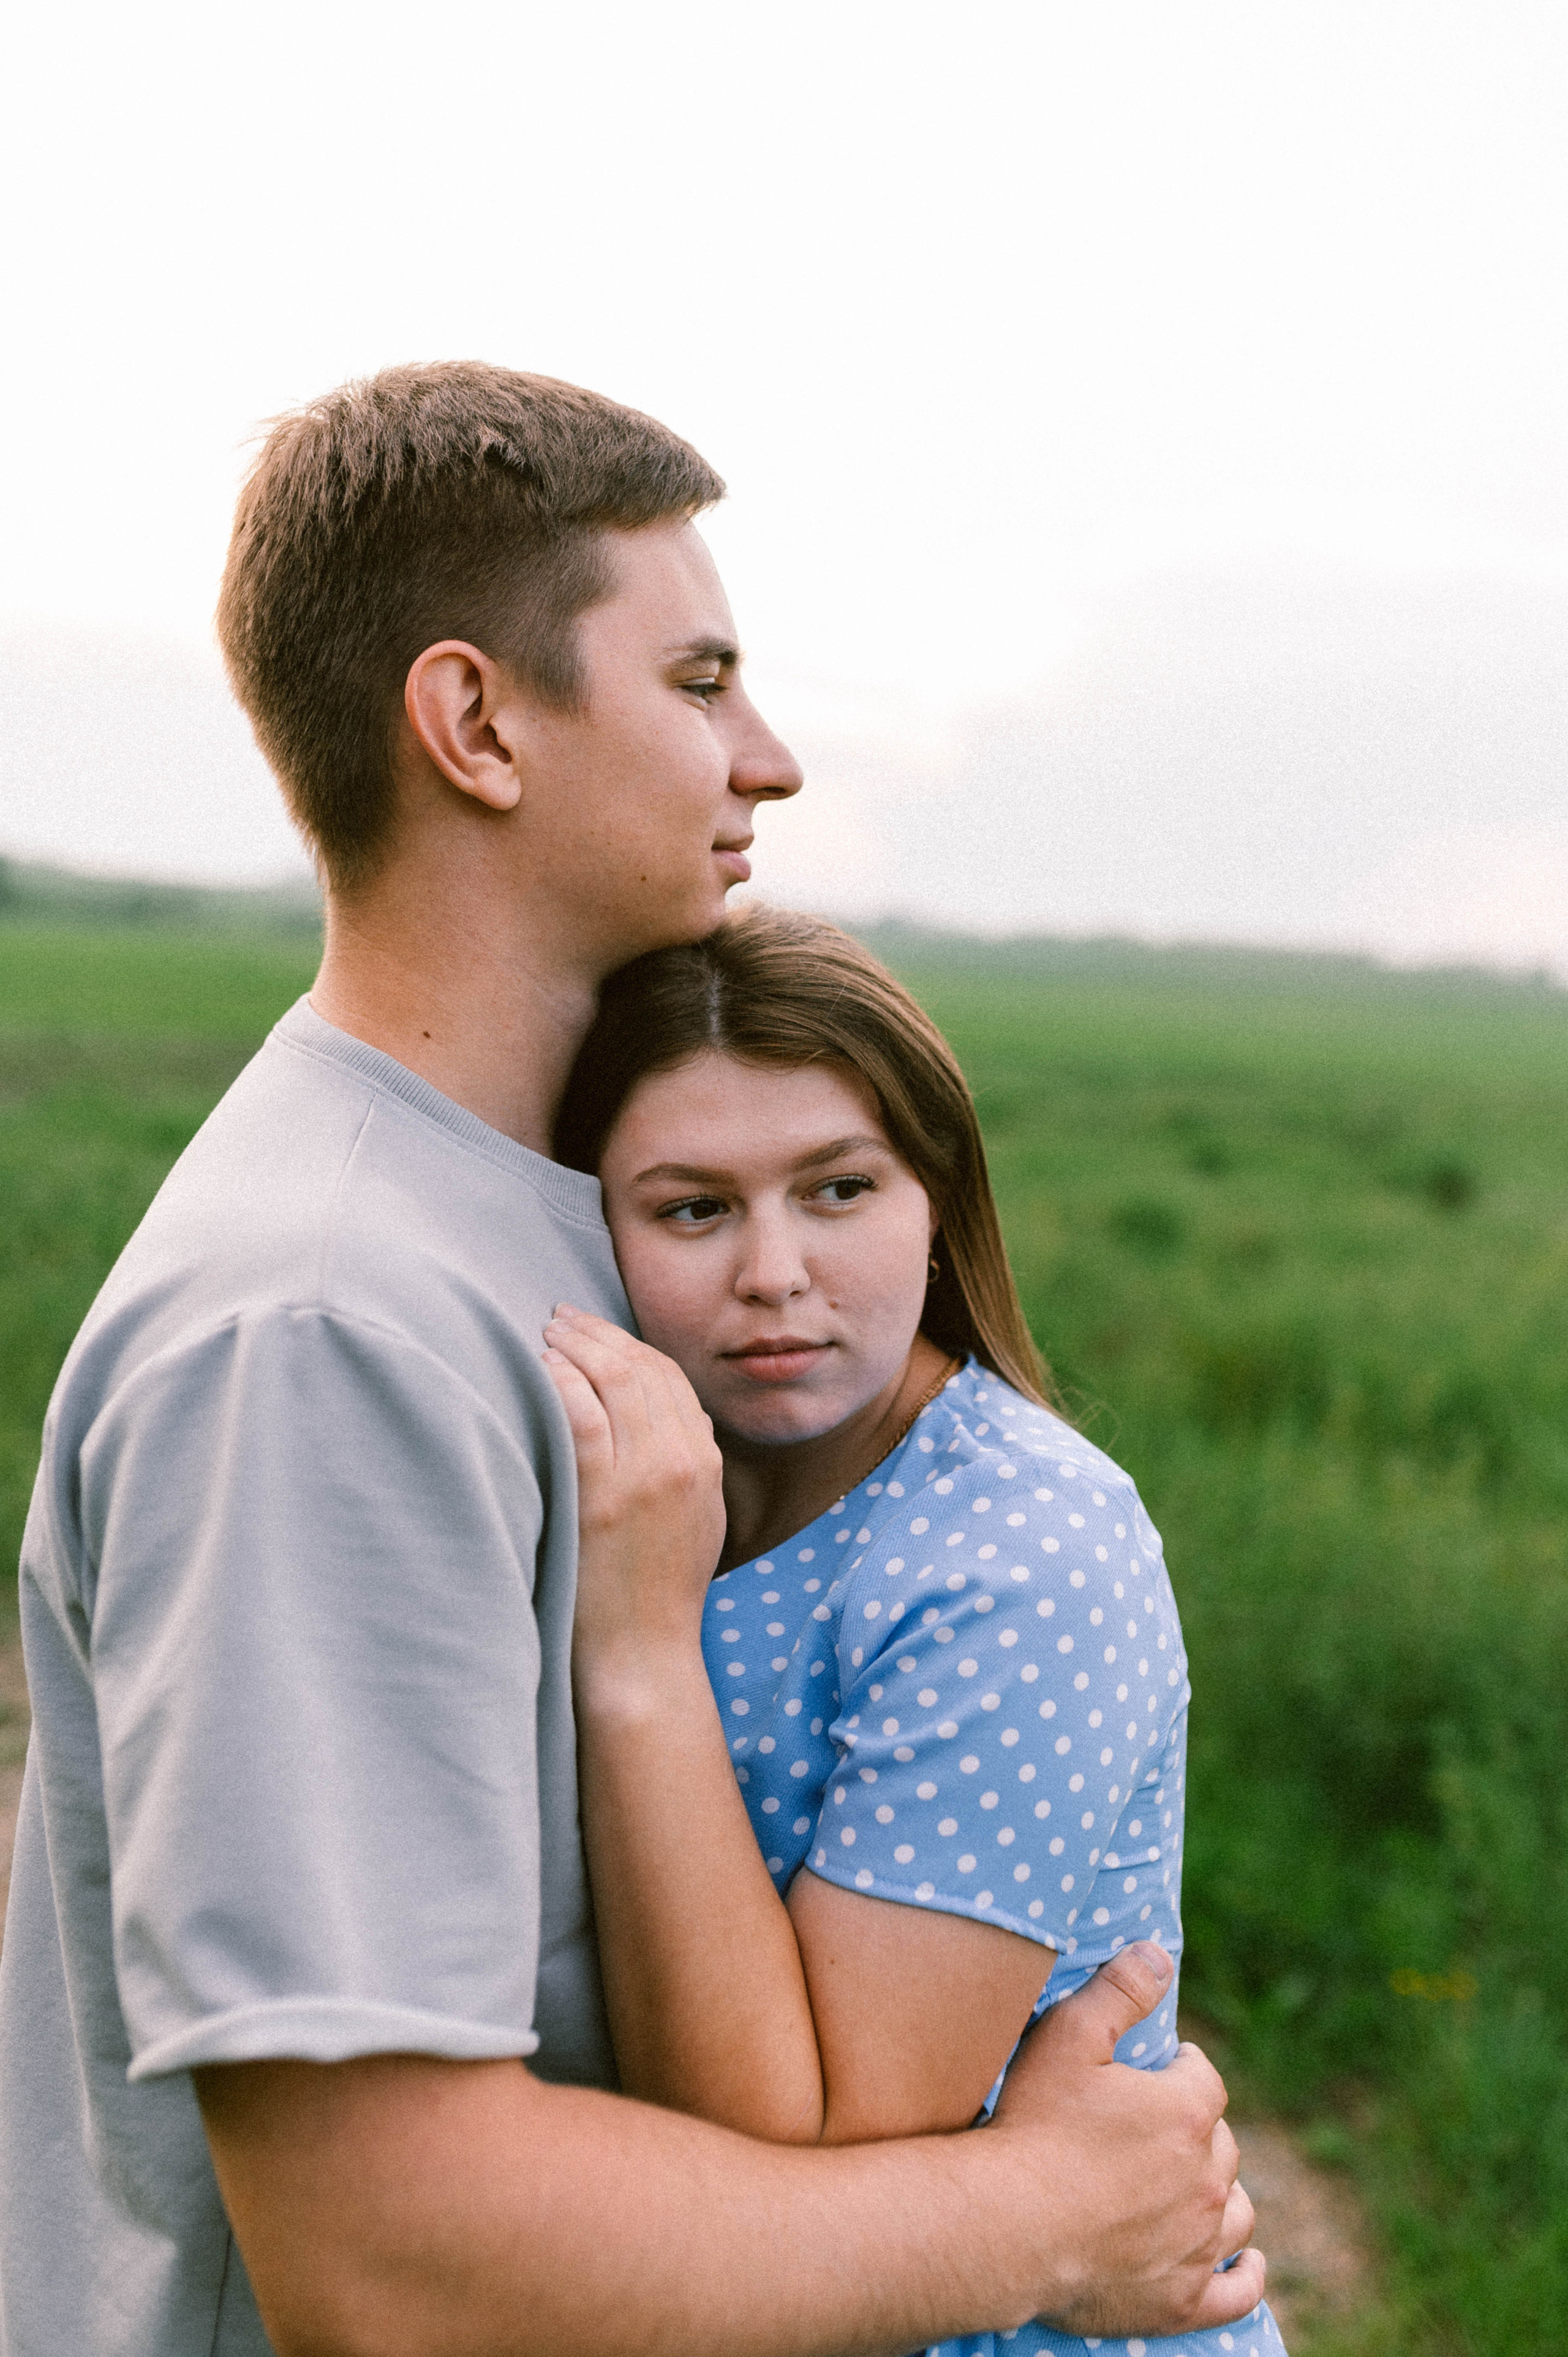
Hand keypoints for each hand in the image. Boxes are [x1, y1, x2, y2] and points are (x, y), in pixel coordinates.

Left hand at [544, 1309, 726, 1671]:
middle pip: (640, 1368)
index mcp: (705, 1463)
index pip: (669, 1378)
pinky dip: (559, 1381)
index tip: (595, 1331)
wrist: (645, 1656)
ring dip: (574, 1347)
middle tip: (559, 1317)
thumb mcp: (695, 1521)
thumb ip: (686, 1464)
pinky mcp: (603, 1498)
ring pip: (612, 1380)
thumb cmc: (657, 1595)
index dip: (629, 1344)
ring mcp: (645, 1477)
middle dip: (597, 1333)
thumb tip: (667, 1417)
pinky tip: (538, 1370)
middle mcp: (682, 1460)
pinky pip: (580, 1414)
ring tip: (544, 1334)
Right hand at [991, 1942, 1264, 2338]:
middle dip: (1195, 2131)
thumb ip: (1119, 1990)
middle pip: (1221, 2144)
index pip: (1203, 2078)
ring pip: (1235, 2212)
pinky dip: (1245, 2276)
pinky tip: (1245, 2265)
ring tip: (1192, 2186)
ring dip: (1220, 2194)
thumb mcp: (1069, 2036)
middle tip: (1150, 2130)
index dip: (1179, 2069)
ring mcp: (1197, 2244)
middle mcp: (1206, 2179)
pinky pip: (1236, 2290)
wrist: (1007, 2226)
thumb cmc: (1034, 2126)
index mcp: (1187, 2112)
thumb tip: (1159, 1953)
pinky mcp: (1181, 2300)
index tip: (1154, 2072)